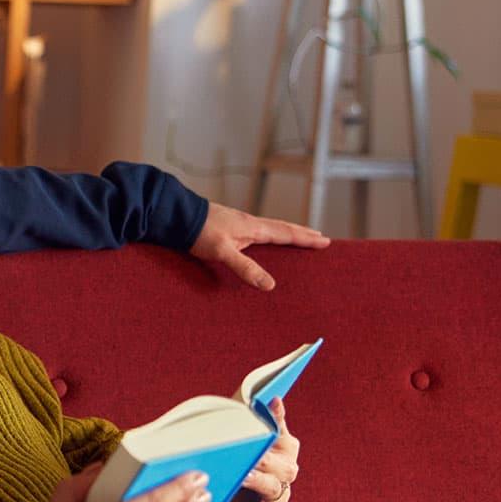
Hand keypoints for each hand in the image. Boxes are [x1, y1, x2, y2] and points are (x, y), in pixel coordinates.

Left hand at [189, 202, 329, 290]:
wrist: (176, 216)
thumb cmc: (199, 232)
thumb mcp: (223, 252)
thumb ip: (246, 268)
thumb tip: (270, 285)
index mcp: (253, 228)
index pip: (286, 234)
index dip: (306, 239)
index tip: (325, 241)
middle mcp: (250, 223)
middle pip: (282, 228)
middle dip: (302, 234)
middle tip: (320, 237)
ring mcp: (239, 223)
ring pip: (271, 227)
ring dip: (287, 232)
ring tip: (298, 236)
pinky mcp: (229, 225)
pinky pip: (258, 229)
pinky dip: (270, 234)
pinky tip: (264, 238)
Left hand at [230, 397, 298, 501]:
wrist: (248, 494)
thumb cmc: (247, 458)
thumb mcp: (252, 437)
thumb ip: (259, 419)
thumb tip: (271, 397)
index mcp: (284, 448)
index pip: (283, 435)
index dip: (277, 422)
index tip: (270, 402)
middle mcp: (287, 471)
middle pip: (283, 465)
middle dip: (265, 458)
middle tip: (250, 452)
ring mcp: (281, 495)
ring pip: (274, 490)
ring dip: (258, 483)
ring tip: (242, 478)